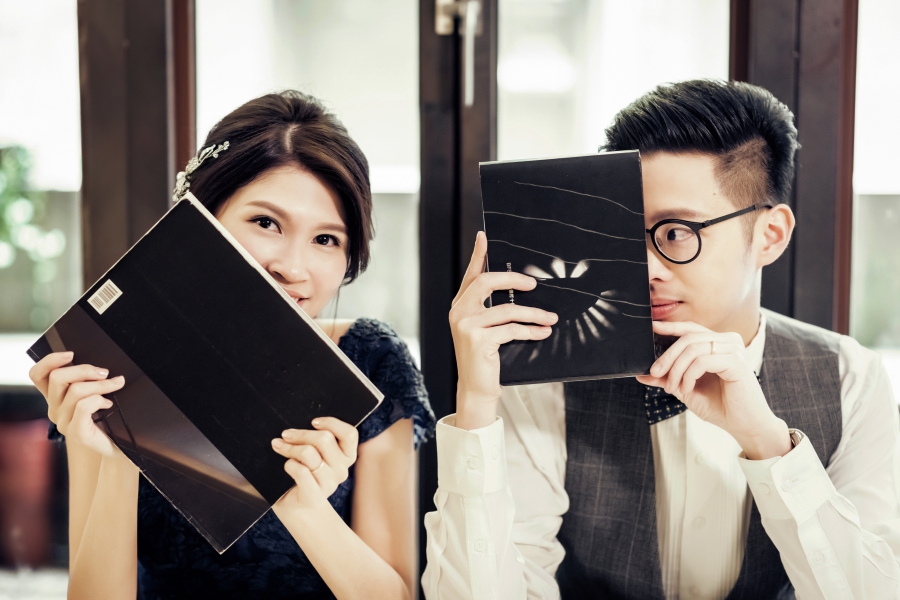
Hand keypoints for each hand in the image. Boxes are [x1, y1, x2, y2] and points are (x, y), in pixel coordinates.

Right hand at [29, 351, 125, 457]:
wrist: (116, 447)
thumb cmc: (107, 418)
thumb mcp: (94, 394)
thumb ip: (88, 380)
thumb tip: (98, 364)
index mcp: (55, 398)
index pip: (37, 375)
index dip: (50, 361)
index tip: (71, 354)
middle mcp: (54, 409)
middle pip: (57, 378)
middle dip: (84, 369)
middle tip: (105, 372)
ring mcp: (64, 423)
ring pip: (75, 391)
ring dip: (101, 384)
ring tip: (116, 384)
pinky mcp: (77, 433)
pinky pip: (83, 406)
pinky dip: (99, 400)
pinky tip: (108, 404)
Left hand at [271, 417, 357, 509]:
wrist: (297, 508)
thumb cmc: (304, 474)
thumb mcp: (317, 454)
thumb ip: (318, 440)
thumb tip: (303, 423)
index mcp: (347, 457)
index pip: (349, 434)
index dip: (331, 423)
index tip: (313, 421)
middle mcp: (342, 470)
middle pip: (324, 439)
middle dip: (301, 433)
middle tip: (286, 434)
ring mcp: (329, 484)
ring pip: (309, 453)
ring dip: (289, 447)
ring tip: (279, 446)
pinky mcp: (314, 496)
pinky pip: (300, 471)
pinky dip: (289, 464)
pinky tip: (285, 465)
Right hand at [450, 232, 557, 429]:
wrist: (476, 388)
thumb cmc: (484, 357)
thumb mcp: (486, 329)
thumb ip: (493, 309)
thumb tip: (521, 288)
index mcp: (460, 306)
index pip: (470, 275)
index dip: (477, 255)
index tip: (483, 236)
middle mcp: (459, 312)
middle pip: (486, 282)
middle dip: (512, 279)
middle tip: (533, 284)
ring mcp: (466, 326)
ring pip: (507, 309)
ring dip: (533, 313)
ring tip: (550, 318)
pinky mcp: (478, 340)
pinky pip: (512, 329)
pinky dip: (531, 330)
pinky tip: (543, 332)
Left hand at [635, 321, 790, 459]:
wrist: (743, 425)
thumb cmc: (719, 406)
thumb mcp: (686, 389)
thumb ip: (667, 378)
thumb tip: (642, 374)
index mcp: (718, 343)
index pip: (691, 329)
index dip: (670, 326)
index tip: (652, 328)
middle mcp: (728, 342)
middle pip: (688, 337)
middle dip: (667, 356)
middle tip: (655, 373)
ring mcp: (734, 350)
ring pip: (693, 348)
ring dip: (676, 370)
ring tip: (673, 388)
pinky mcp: (737, 363)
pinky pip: (702, 361)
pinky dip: (689, 375)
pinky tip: (687, 388)